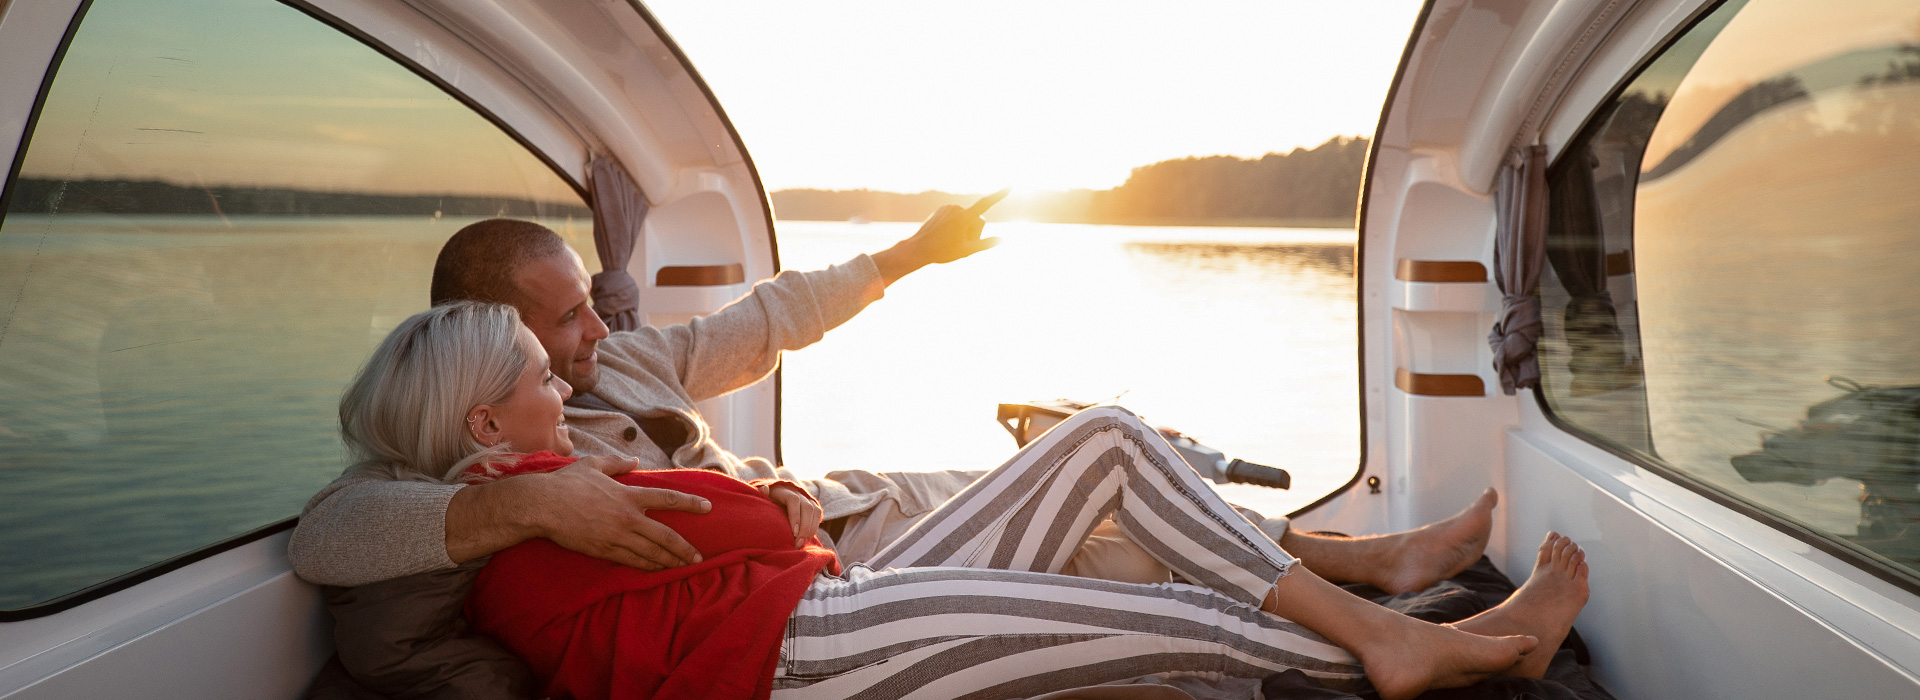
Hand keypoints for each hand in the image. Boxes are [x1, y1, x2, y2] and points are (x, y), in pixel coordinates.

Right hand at [501, 456, 711, 570]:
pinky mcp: (604, 551)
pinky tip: (657, 570)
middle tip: (698, 557)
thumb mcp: (593, 465)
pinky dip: (647, 566)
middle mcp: (627, 518)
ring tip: (683, 567)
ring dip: (669, 561)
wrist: (542, 506)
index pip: (667, 499)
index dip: (690, 503)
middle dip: (684, 548)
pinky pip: (631, 562)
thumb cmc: (566, 483)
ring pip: (650, 553)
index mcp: (628, 495)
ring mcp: (616, 537)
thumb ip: (617, 463)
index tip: (707, 507)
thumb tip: (634, 461)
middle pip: (665, 536)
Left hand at [760, 482, 822, 547]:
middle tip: (798, 543)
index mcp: (785, 491)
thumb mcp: (763, 499)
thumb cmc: (767, 502)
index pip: (794, 500)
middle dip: (804, 527)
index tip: (793, 533)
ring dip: (810, 529)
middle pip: (807, 508)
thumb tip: (765, 489)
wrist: (778, 498)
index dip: (795, 516)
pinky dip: (814, 528)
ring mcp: (807, 498)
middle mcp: (799, 493)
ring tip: (802, 543)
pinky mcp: (813, 505)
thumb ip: (763, 496)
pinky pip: (818, 515)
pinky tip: (807, 539)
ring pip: (815, 511)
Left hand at [871, 189, 1007, 283]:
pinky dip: (956, 224)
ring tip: (951, 240)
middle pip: (978, 219)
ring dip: (965, 228)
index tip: (1010, 187)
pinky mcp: (942, 209)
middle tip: (961, 244)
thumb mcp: (966, 251)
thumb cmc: (942, 252)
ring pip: (967, 218)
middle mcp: (957, 209)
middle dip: (975, 231)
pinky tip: (945, 234)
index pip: (986, 204)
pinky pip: (957, 216)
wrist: (918, 248)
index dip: (999, 196)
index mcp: (963, 218)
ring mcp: (948, 208)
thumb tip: (1002, 239)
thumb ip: (985, 244)